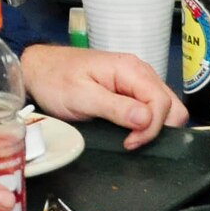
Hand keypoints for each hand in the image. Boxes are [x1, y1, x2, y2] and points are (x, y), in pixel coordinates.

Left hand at [21, 44, 185, 147]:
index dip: (152, 127)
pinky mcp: (130, 90)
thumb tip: (146, 119)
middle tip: (129, 141)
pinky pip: (150, 108)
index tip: (130, 142)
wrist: (38, 68)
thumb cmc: (55, 79)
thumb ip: (115, 107)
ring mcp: (136, 81)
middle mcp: (139, 72)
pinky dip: (145, 123)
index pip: (162, 102)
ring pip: (164, 108)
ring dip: (152, 127)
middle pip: (171, 106)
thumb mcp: (81, 96)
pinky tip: (127, 130)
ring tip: (127, 137)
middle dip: (157, 129)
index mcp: (130, 69)